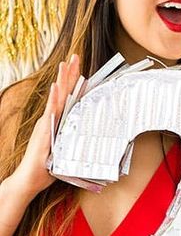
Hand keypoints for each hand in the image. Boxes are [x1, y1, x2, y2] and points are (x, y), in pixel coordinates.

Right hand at [9, 56, 80, 197]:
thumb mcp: (69, 152)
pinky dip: (54, 99)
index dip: (75, 83)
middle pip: (63, 92)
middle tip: (76, 56)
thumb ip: (78, 144)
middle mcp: (53, 119)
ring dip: (62, 80)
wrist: (30, 179)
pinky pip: (51, 112)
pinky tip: (57, 87)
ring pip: (57, 98)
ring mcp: (48, 123)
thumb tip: (95, 142)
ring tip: (66, 63)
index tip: (82, 68)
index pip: (70, 98)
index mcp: (60, 122)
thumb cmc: (48, 168)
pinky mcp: (44, 130)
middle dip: (70, 73)